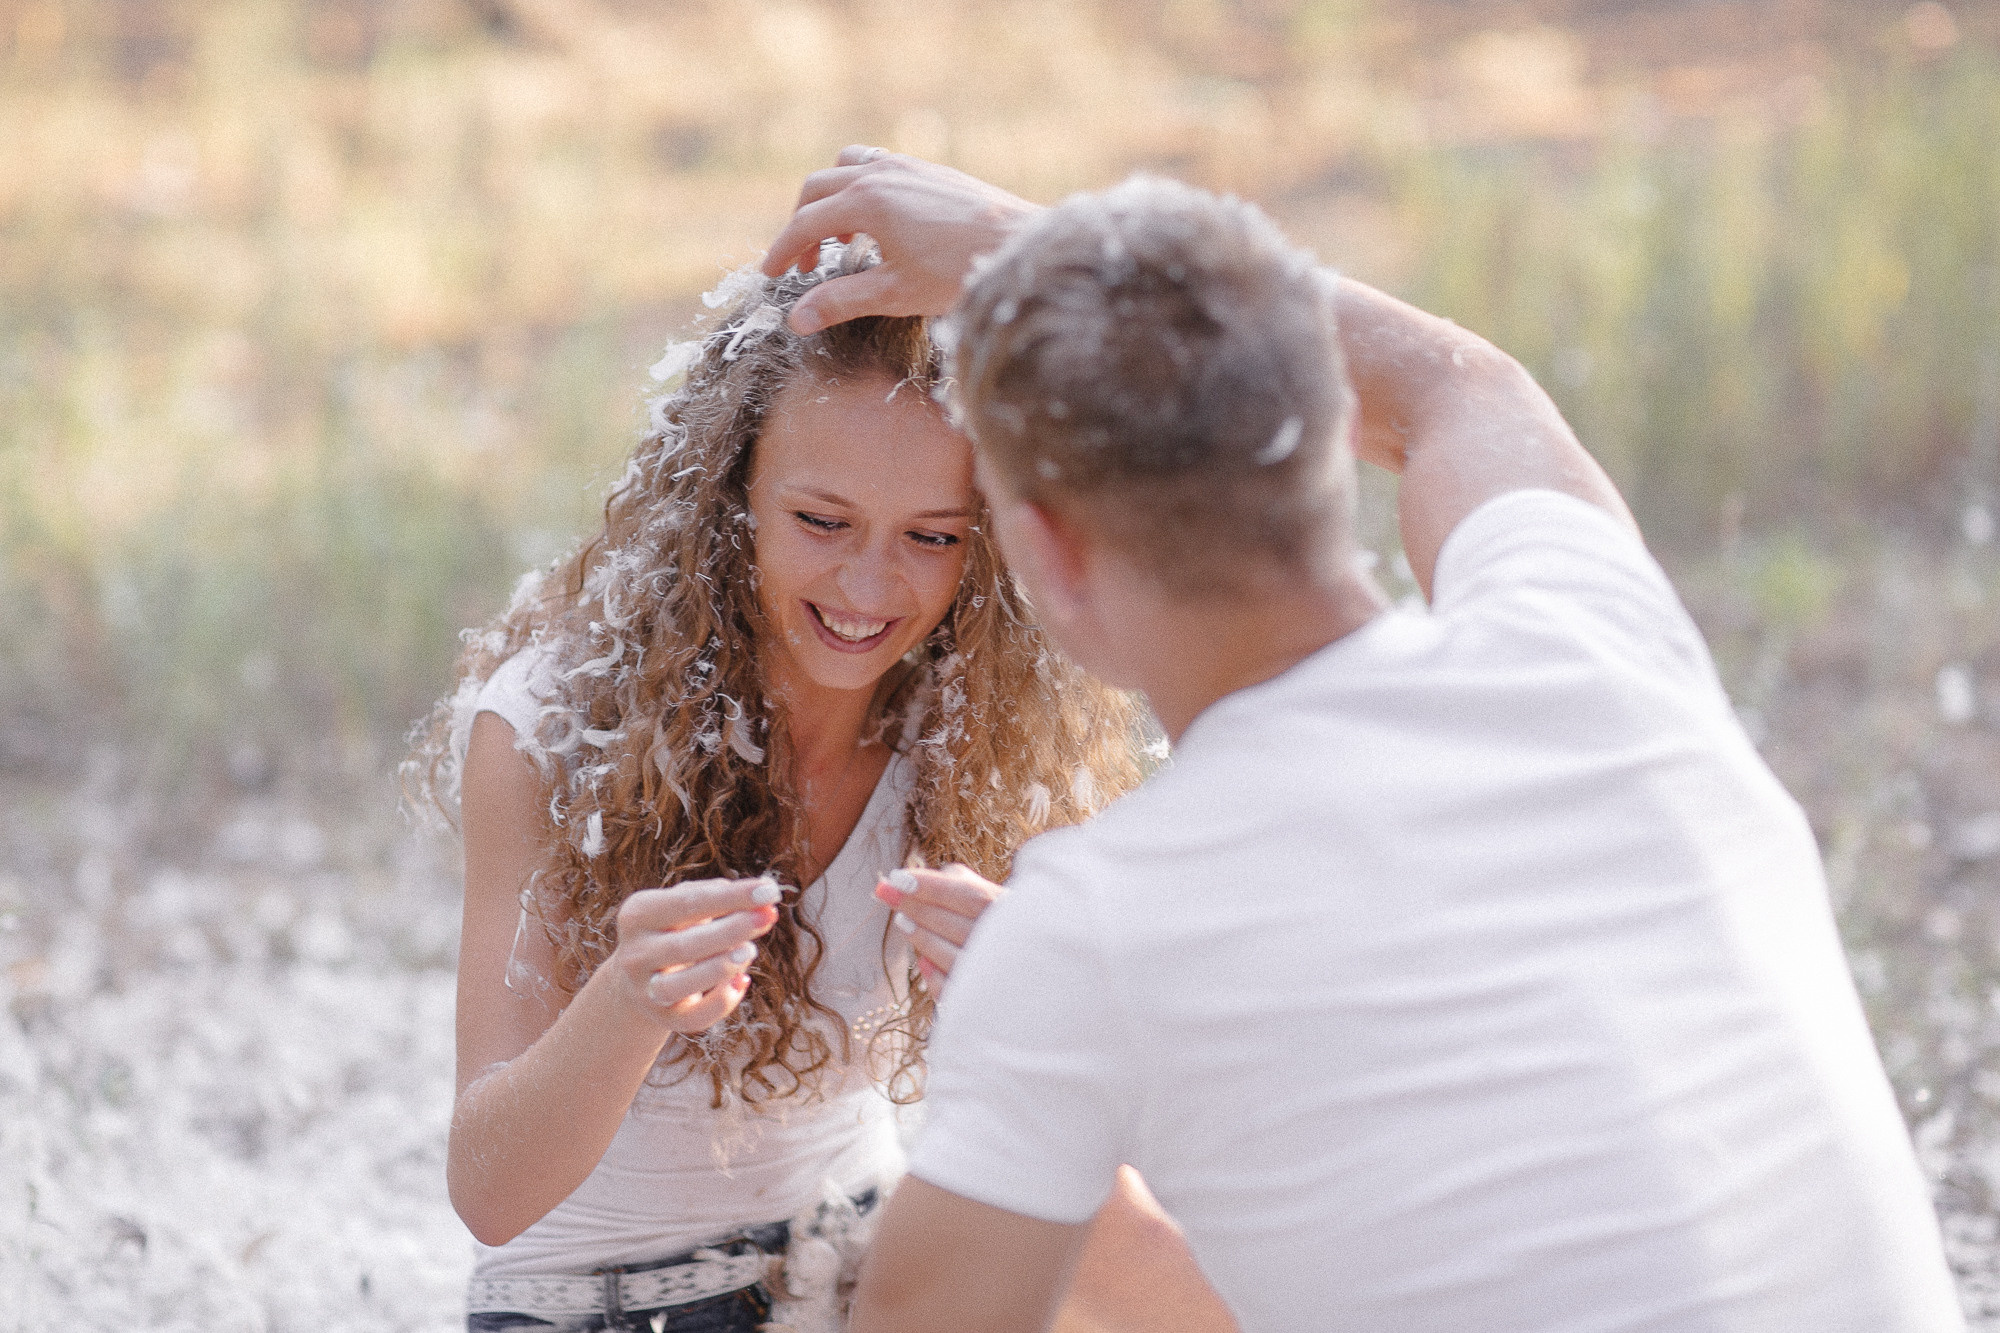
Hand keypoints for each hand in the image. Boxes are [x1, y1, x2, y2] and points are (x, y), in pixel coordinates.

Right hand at [610, 877, 781, 1031]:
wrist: (641, 975)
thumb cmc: (675, 928)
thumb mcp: (683, 905)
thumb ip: (713, 895)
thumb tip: (751, 897)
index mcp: (638, 915)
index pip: (687, 903)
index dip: (731, 897)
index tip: (769, 890)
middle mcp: (635, 954)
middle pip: (683, 946)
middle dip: (731, 930)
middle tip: (769, 916)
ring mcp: (645, 990)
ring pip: (680, 986)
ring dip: (719, 969)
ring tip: (751, 950)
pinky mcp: (663, 1019)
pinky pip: (693, 1018)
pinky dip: (721, 1002)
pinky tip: (743, 981)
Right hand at [761, 147, 1040, 334]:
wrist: (1019, 245)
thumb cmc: (960, 272)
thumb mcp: (894, 294)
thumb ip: (841, 302)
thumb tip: (795, 320)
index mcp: (866, 201)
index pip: (805, 223)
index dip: (782, 250)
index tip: (771, 275)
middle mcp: (880, 173)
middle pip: (817, 189)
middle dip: (802, 225)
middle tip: (804, 265)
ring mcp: (906, 166)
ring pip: (847, 168)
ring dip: (831, 199)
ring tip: (841, 239)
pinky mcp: (929, 170)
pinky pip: (878, 165)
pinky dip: (861, 187)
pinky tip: (879, 221)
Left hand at [874, 863, 1002, 991]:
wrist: (1030, 967)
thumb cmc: (1004, 922)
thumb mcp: (991, 893)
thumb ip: (960, 882)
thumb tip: (915, 879)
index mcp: (1014, 910)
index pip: (968, 894)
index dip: (930, 886)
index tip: (896, 877)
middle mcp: (1010, 942)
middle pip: (953, 924)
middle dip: (915, 906)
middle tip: (886, 892)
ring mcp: (998, 973)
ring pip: (950, 957)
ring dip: (921, 937)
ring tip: (901, 920)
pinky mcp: (985, 999)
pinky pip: (952, 989)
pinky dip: (933, 976)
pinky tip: (922, 961)